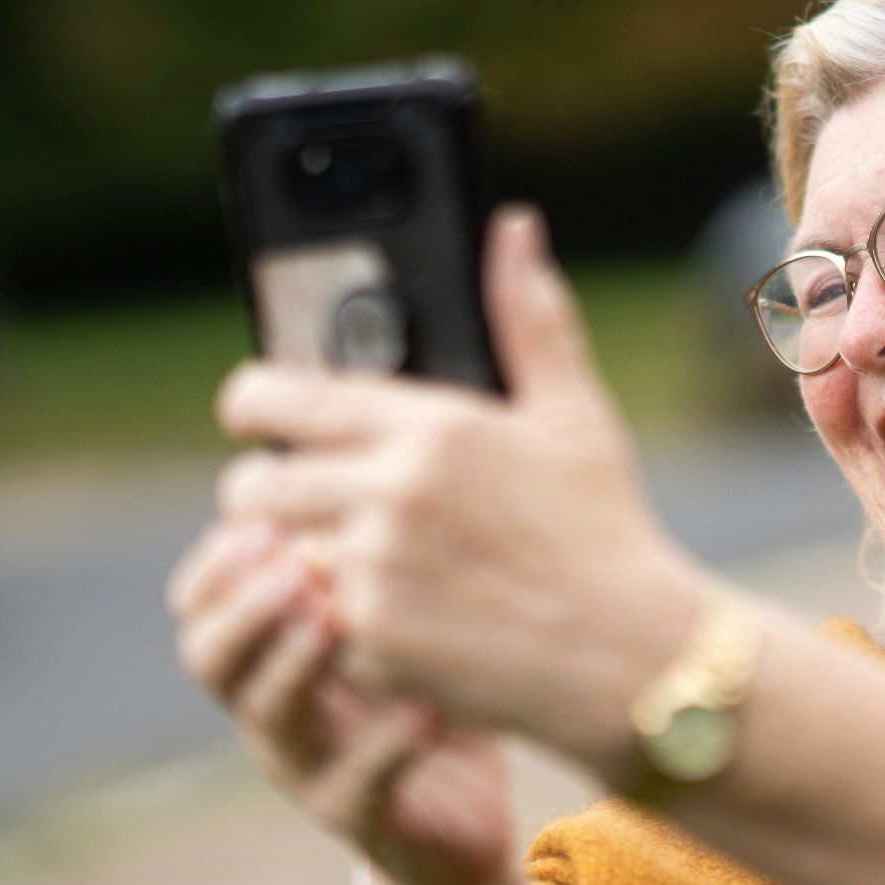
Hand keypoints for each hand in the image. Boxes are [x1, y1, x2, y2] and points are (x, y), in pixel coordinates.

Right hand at [166, 522, 521, 884]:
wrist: (464, 825)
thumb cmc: (434, 697)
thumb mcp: (407, 617)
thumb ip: (383, 548)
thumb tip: (382, 436)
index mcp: (276, 652)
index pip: (206, 599)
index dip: (221, 558)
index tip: (259, 508)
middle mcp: (278, 709)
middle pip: (212, 656)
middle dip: (242, 604)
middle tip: (285, 560)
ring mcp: (310, 768)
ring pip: (271, 718)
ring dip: (297, 662)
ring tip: (335, 617)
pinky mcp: (361, 821)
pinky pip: (353, 786)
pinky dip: (385, 745)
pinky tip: (423, 710)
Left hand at [210, 206, 700, 778]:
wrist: (633, 656)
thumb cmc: (605, 530)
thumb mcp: (575, 417)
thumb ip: (529, 319)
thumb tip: (515, 228)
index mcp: (432, 427)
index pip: (272, 397)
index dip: (252, 405)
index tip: (260, 415)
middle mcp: (390, 494)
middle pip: (251, 486)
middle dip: (272, 495)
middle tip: (318, 503)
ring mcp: (375, 573)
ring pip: (281, 559)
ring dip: (310, 561)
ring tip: (374, 564)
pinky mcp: (371, 642)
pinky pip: (317, 623)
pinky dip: (349, 625)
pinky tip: (410, 620)